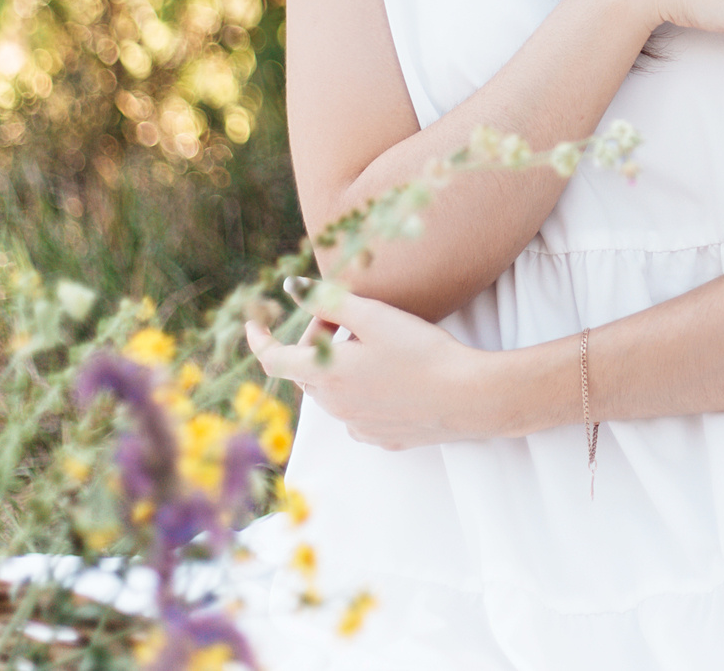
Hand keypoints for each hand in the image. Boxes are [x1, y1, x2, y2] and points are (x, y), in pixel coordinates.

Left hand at [245, 293, 500, 449]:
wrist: (468, 398)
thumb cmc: (422, 353)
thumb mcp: (374, 317)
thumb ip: (329, 300)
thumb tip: (292, 286)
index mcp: (325, 375)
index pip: (274, 359)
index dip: (260, 339)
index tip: (255, 323)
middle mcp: (334, 406)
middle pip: (307, 370)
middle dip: (316, 341)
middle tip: (349, 318)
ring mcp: (357, 425)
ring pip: (332, 391)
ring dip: (339, 366)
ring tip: (377, 344)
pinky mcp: (381, 436)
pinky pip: (357, 410)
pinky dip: (361, 389)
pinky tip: (392, 376)